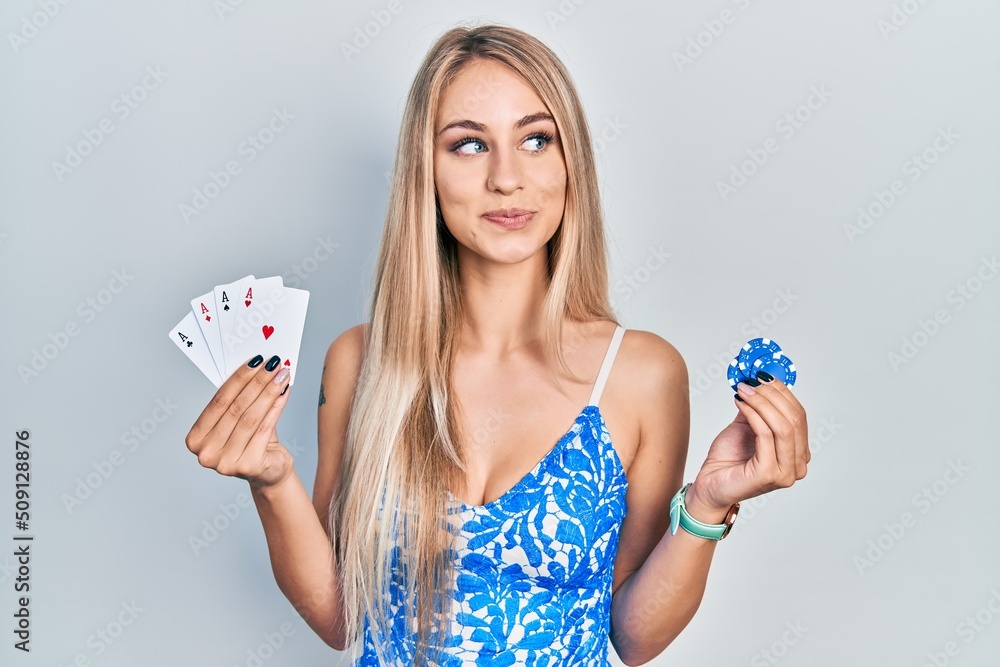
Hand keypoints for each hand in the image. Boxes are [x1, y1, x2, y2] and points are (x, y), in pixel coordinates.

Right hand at [185, 354, 294, 487]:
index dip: (238, 378)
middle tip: (273, 364)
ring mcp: (225, 463)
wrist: (269, 473)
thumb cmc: (251, 443)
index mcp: (195, 439)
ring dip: (269, 391)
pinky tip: (284, 393)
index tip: (255, 361)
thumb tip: (255, 367)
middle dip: (257, 382)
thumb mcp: (237, 422)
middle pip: (235, 408)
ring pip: (251, 417)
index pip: (218, 401)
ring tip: (282, 375)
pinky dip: (276, 407)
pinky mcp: (248, 466)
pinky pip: (265, 428)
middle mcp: (206, 453)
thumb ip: (237, 401)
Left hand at [688, 377, 809, 516]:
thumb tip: (761, 380)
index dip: (783, 392)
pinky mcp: (769, 474)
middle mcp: (797, 465)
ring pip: (783, 426)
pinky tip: (740, 403)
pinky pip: (765, 435)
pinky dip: (753, 414)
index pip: (799, 416)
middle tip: (752, 381)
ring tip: (743, 390)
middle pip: (795, 419)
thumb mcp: (748, 426)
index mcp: (798, 453)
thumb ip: (759, 408)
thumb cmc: (729, 459)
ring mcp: (785, 472)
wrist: (710, 484)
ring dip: (762, 402)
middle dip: (772, 395)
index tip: (764, 376)